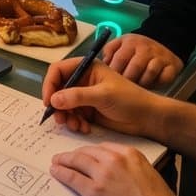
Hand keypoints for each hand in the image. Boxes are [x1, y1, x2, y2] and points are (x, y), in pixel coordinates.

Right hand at [41, 53, 165, 136]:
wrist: (147, 118)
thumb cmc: (129, 99)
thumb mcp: (103, 95)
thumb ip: (77, 96)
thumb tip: (53, 100)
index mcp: (86, 68)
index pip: (58, 70)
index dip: (50, 84)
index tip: (49, 101)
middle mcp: (83, 80)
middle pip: (57, 89)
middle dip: (57, 106)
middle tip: (60, 119)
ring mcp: (84, 96)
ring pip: (63, 105)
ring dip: (66, 117)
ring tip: (76, 126)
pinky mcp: (88, 110)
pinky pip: (72, 116)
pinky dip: (74, 123)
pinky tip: (84, 128)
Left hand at [49, 143, 188, 195]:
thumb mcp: (150, 175)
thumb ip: (133, 169)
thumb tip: (122, 174)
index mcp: (131, 154)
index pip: (103, 148)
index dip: (91, 152)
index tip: (85, 154)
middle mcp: (115, 160)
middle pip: (88, 152)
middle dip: (75, 154)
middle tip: (66, 157)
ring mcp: (103, 174)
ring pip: (77, 161)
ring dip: (64, 160)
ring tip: (57, 162)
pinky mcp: (93, 191)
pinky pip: (72, 177)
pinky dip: (61, 173)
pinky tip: (56, 172)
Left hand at [103, 32, 182, 88]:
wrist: (165, 45)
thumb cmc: (135, 51)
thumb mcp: (120, 45)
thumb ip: (109, 53)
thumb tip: (101, 64)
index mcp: (130, 42)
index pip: (120, 58)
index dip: (115, 72)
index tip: (109, 83)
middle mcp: (146, 47)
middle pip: (135, 67)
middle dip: (127, 80)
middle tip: (122, 90)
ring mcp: (160, 56)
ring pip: (149, 73)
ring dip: (141, 83)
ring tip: (135, 90)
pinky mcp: (172, 66)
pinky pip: (164, 78)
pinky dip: (157, 84)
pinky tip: (150, 88)